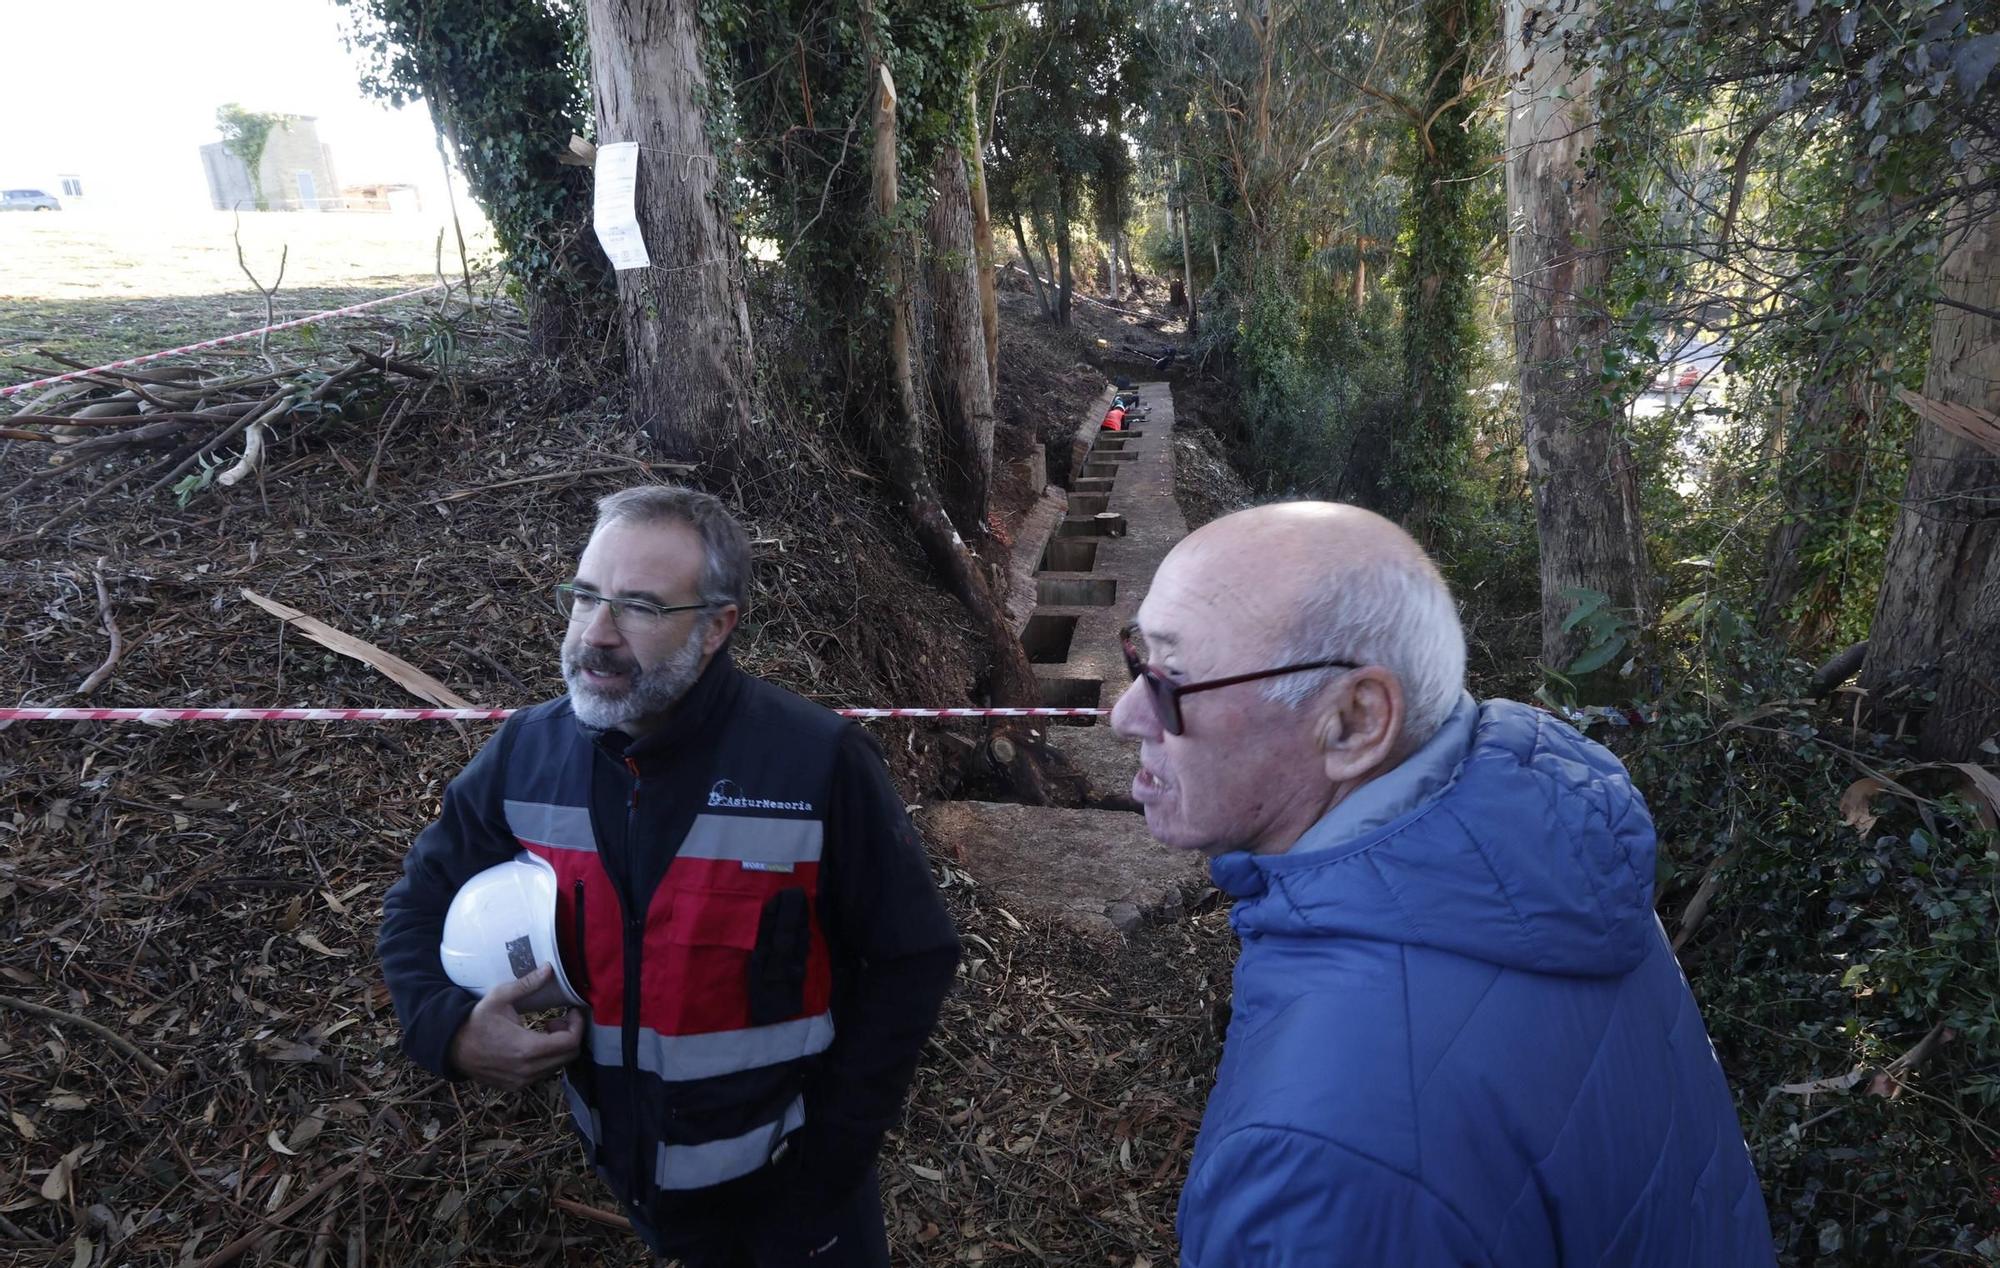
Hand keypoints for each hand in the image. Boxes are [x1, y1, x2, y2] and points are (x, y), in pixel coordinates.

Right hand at [447, 966, 584, 1089]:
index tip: (573, 1011)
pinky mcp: (516, 1086)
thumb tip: (548, 968)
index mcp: (527, 1049)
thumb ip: (527, 984)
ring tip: (547, 1028)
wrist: (452, 1047)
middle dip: (571, 1034)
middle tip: (561, 1018)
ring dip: (560, 1047)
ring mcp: (522, 1081)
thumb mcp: (500, 997)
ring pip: (558, 1066)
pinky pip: (544, 1074)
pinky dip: (548, 1058)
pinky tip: (535, 1043)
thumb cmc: (476, 1020)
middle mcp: (528, 1070)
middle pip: (569, 1056)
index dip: (578, 1025)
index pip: (570, 1042)